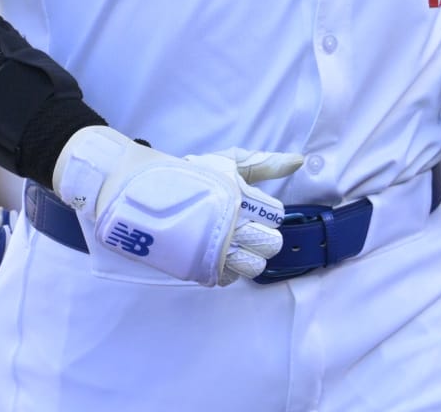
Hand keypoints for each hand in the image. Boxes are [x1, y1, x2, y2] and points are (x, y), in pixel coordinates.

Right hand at [53, 126, 304, 285]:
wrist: (141, 189)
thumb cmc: (190, 174)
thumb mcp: (227, 162)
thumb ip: (263, 163)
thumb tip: (299, 161)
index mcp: (239, 196)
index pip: (277, 215)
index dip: (269, 212)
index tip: (251, 207)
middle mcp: (229, 225)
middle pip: (270, 244)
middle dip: (262, 237)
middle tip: (244, 227)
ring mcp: (213, 249)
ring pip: (253, 266)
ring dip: (248, 256)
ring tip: (232, 243)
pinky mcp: (197, 268)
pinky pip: (228, 279)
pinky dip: (228, 270)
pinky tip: (219, 255)